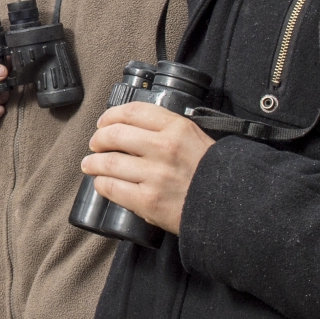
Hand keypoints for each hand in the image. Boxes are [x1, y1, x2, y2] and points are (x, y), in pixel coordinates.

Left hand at [80, 101, 215, 236]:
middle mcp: (164, 148)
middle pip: (115, 135)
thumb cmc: (214, 174)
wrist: (230, 206)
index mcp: (177, 128)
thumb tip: (137, 130)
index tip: (105, 122)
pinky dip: (102, 184)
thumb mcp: (197, 139)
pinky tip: (101, 183)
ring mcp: (155, 176)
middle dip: (98, 139)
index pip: (133, 112)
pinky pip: (113, 188)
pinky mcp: (148, 201)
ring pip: (109, 162)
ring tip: (89, 164)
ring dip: (93, 163)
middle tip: (95, 144)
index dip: (112, 115)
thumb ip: (170, 131)